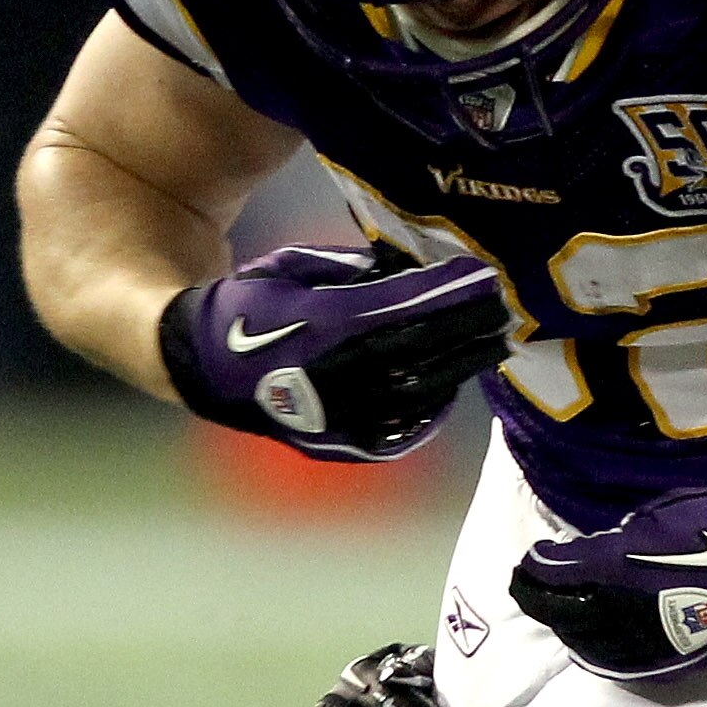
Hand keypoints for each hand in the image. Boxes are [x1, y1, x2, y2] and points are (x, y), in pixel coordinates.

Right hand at [158, 242, 509, 458]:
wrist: (201, 367)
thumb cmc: (252, 305)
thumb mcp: (295, 267)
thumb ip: (355, 268)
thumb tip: (413, 263)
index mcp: (321, 325)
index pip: (403, 307)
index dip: (448, 291)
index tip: (484, 275)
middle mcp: (336, 375)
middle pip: (422, 350)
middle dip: (468, 328)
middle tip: (505, 310)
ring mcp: (338, 417)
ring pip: (419, 393)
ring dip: (462, 366)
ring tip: (494, 344)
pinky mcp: (337, 444)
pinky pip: (401, 430)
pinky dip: (433, 407)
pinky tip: (454, 384)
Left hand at [509, 480, 706, 679]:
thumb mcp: (659, 516)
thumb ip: (616, 540)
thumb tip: (590, 555)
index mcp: (614, 568)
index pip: (553, 576)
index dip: (533, 572)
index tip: (527, 563)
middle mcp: (621, 612)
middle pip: (562, 615)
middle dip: (543, 602)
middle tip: (534, 590)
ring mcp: (646, 643)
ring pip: (588, 645)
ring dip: (568, 629)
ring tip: (561, 617)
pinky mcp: (672, 662)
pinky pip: (621, 664)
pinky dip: (599, 653)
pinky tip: (595, 645)